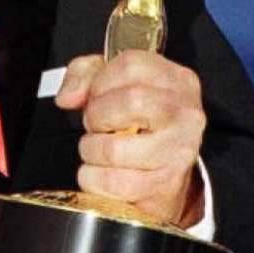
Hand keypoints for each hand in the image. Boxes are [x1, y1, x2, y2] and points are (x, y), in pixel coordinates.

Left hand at [55, 51, 205, 227]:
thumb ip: (84, 75)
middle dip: (98, 116)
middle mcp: (185, 114)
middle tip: (97, 125)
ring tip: (100, 149)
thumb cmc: (137, 125)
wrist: (162, 177)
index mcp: (176, 81)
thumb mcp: (112, 85)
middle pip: (131, 101)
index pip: (131, 65)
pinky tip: (103, 172)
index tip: (96, 97)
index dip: (100, 82)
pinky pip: (111, 182)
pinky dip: (93, 179)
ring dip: (91, 150)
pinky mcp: (165, 186)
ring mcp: (179, 152)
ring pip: (114, 148)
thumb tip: (68, 96)